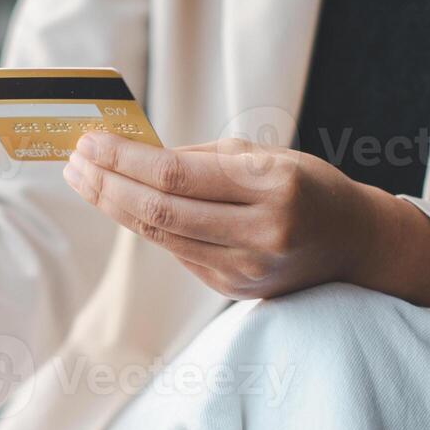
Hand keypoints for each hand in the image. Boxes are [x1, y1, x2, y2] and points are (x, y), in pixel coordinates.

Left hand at [63, 133, 372, 299]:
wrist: (355, 243)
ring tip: (85, 179)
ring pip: (161, 235)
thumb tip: (133, 151)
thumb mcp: (267, 155)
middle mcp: (262, 231)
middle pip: (160, 210)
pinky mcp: (236, 288)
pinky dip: (145, 225)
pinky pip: (177, 251)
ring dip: (114, 206)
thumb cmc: (307, 186)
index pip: (177, 174)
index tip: (90, 141)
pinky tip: (122, 202)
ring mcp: (248, 267)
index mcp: (274, 185)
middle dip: (107, 184)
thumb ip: (202, 157)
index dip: (124, 159)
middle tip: (75, 162)